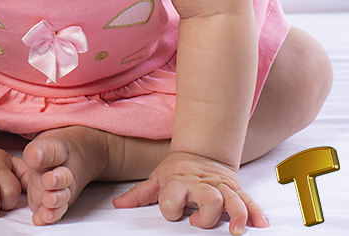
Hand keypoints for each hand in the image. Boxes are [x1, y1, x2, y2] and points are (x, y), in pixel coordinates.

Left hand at [112, 151, 267, 234]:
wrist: (201, 151)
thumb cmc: (176, 171)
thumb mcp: (156, 179)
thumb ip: (139, 195)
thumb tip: (118, 206)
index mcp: (179, 182)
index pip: (173, 197)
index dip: (172, 207)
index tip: (175, 212)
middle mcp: (201, 184)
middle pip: (208, 198)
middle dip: (207, 213)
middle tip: (199, 222)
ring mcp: (220, 186)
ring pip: (232, 200)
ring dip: (237, 215)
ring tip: (237, 229)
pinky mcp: (234, 189)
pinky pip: (247, 199)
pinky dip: (255, 211)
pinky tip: (260, 223)